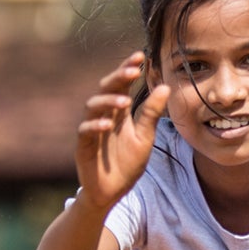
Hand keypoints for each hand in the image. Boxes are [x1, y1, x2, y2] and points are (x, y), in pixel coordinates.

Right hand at [76, 52, 167, 211]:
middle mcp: (103, 116)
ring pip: (92, 107)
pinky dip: (94, 126)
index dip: (128, 69)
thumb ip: (152, 113)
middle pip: (106, 89)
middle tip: (133, 70)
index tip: (140, 56)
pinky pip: (85, 131)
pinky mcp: (83, 147)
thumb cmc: (127, 165)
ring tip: (125, 101)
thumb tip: (165, 86)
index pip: (122, 85)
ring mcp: (91, 130)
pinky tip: (107, 125)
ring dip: (108, 101)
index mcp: (118, 112)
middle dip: (118, 77)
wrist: (112, 193)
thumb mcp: (145, 138)